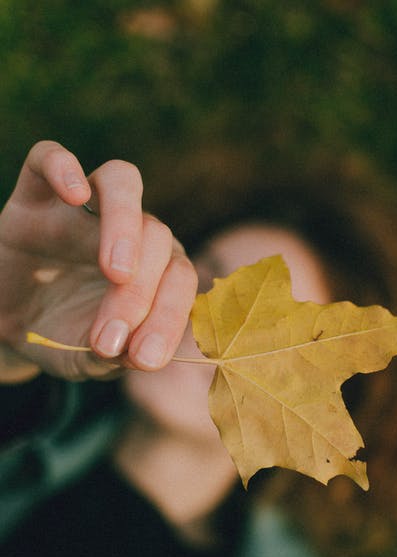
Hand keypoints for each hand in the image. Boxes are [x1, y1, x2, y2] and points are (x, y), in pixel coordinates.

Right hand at [0, 141, 196, 380]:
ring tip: (117, 272)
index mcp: (154, 270)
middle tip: (113, 336)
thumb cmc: (61, 337)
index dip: (169, 317)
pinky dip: (63, 167)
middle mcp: (130, 232)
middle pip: (158, 235)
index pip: (179, 278)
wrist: (8, 325)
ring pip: (122, 181)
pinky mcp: (36, 193)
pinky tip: (74, 195)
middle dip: (142, 293)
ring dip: (126, 224)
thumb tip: (140, 355)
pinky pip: (50, 157)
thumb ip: (116, 356)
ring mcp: (85, 208)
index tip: (144, 359)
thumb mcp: (88, 357)